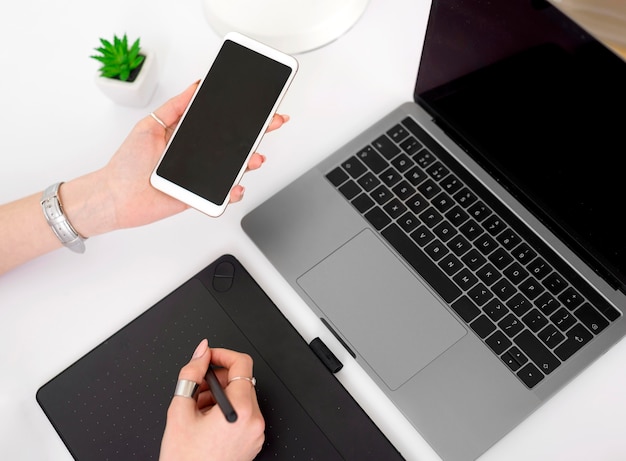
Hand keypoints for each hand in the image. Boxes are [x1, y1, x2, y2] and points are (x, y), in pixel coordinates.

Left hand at [65, 81, 288, 236]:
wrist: (115, 196)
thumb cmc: (127, 164)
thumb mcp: (150, 125)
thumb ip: (175, 107)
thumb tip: (196, 86)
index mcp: (188, 136)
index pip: (221, 123)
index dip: (241, 115)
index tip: (258, 106)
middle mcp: (198, 155)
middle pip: (234, 144)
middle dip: (256, 133)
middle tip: (273, 123)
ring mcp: (200, 176)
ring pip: (233, 169)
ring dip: (249, 162)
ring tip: (254, 158)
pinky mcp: (198, 196)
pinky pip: (221, 195)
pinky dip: (232, 192)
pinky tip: (235, 186)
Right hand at [159, 339, 263, 460]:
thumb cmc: (184, 459)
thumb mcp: (180, 409)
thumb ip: (191, 373)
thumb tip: (202, 352)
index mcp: (241, 410)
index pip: (242, 363)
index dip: (222, 354)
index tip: (208, 357)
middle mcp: (254, 421)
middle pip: (242, 380)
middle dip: (217, 379)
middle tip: (197, 390)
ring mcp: (255, 433)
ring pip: (242, 397)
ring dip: (220, 395)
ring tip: (198, 410)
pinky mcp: (252, 442)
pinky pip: (244, 414)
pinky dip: (226, 410)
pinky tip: (207, 422)